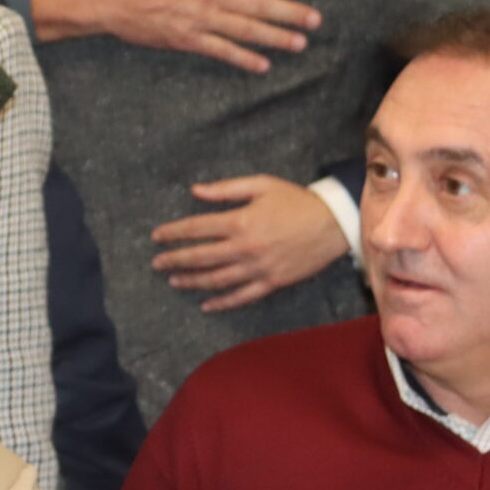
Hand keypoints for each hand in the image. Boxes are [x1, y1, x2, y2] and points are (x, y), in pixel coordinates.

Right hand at [31, 0, 316, 73]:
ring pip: (247, 30)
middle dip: (290, 12)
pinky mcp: (187, 39)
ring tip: (299, 43)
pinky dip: (243, 58)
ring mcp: (200, 19)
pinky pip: (222, 50)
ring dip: (276, 37)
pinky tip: (262, 64)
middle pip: (259, 3)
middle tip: (315, 19)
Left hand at [150, 175, 348, 310]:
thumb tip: (195, 191)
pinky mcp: (273, 282)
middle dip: (175, 260)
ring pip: (217, 279)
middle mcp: (245, 248)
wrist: (334, 222)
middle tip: (156, 264)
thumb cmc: (295, 200)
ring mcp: (259, 268)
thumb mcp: (260, 185)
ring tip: (174, 281)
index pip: (196, 229)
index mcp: (240, 221)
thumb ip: (226, 189)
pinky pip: (242, 296)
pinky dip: (223, 302)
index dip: (173, 233)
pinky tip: (206, 305)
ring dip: (192, 281)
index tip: (156, 237)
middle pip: (201, 257)